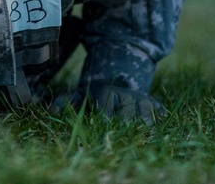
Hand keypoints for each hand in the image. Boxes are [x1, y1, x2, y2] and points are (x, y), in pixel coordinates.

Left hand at [50, 83, 164, 125]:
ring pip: (145, 109)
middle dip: (127, 124)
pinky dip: (160, 111)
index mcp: (103, 92)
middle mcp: (122, 93)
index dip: (105, 119)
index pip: (105, 108)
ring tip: (147, 135)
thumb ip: (66, 102)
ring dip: (146, 121)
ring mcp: (138, 97)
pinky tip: (162, 118)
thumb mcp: (78, 95)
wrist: (114, 78)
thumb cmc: (92, 95)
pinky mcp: (151, 100)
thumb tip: (52, 110)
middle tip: (127, 137)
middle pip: (127, 111)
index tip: (104, 129)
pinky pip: (157, 105)